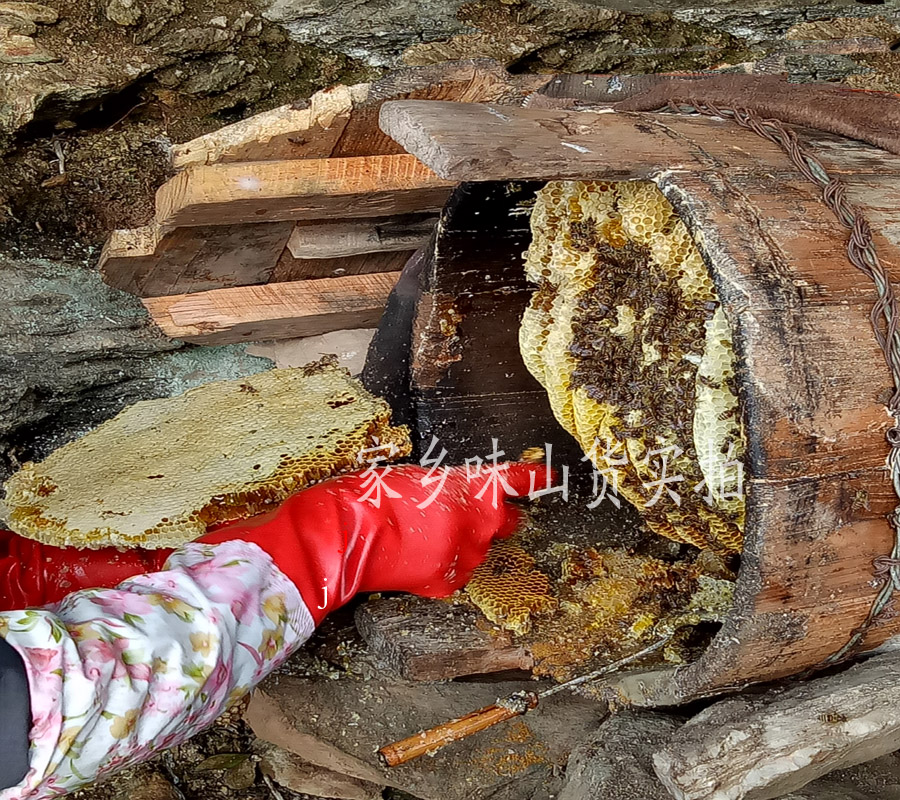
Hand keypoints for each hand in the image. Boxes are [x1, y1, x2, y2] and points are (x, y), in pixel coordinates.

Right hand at [200, 462, 544, 622]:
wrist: (349, 533)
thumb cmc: (377, 495)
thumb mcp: (422, 477)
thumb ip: (455, 488)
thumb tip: (466, 497)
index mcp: (474, 488)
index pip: (517, 480)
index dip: (535, 478)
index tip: (547, 477)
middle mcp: (480, 523)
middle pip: (505, 520)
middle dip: (491, 517)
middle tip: (460, 512)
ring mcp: (467, 556)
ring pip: (479, 548)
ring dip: (462, 542)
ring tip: (422, 535)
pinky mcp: (449, 582)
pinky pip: (456, 571)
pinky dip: (443, 566)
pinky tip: (416, 556)